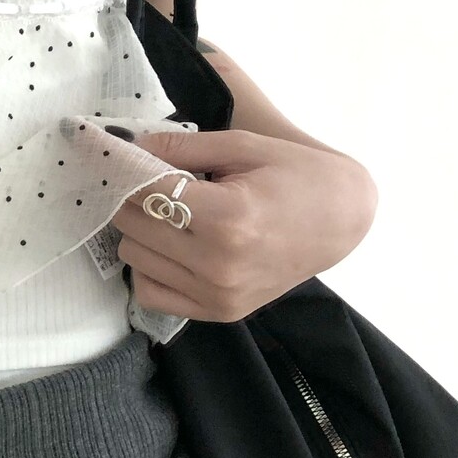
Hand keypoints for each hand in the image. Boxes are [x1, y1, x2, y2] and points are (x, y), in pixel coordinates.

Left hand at [113, 128, 377, 321]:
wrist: (342, 222)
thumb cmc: (296, 175)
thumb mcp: (245, 145)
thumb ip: (183, 146)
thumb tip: (128, 146)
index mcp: (229, 216)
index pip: (145, 192)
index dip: (124, 169)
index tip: (115, 154)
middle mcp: (219, 263)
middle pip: (131, 224)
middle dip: (132, 197)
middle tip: (151, 181)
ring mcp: (218, 294)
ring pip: (133, 257)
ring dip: (140, 230)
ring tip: (170, 213)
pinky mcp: (217, 312)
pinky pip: (149, 292)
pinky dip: (149, 266)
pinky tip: (171, 245)